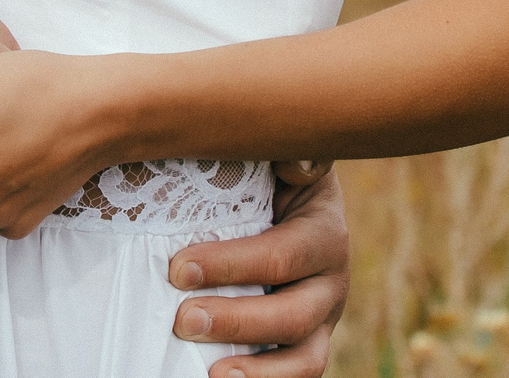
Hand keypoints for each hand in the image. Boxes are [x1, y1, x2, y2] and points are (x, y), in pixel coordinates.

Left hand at [168, 166, 349, 377]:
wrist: (285, 201)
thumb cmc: (268, 176)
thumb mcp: (278, 155)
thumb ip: (288, 152)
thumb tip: (297, 160)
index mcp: (324, 233)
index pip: (281, 256)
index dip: (230, 266)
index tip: (177, 269)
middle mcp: (331, 283)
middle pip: (293, 315)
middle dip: (235, 321)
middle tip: (181, 321)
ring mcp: (322, 321)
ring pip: (304, 359)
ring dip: (256, 370)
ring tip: (211, 374)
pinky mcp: (306, 346)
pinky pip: (298, 374)